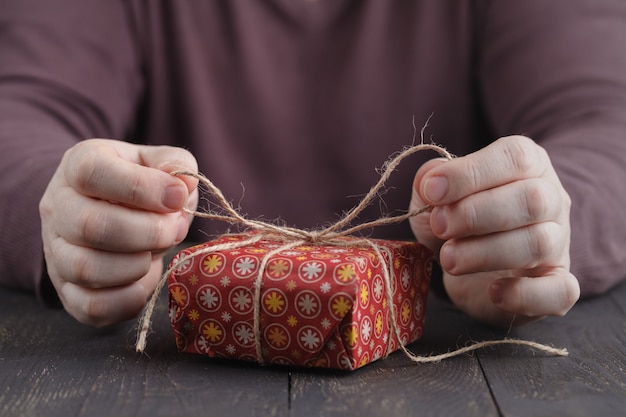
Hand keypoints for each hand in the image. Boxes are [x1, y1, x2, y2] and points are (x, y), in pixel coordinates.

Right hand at [40, 139, 198, 326]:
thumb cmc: (138, 186)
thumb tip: (183, 183)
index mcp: (78, 166)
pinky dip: (126, 301)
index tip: (177, 197)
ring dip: (136, 265)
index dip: (141, 187)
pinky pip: (90, 307)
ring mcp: (57, 252)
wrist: (107, 213)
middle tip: (175, 230)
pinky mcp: (67, 290)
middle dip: (148, 233)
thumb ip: (174, 164)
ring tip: (157, 253)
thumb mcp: (155, 162)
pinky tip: (145, 281)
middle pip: (91, 225)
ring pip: (86, 269)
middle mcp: (57, 208)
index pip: (92, 172)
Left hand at [409, 136, 579, 326]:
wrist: (465, 267)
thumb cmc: (453, 220)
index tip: (431, 191)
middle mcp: (551, 200)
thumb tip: (429, 181)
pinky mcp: (557, 286)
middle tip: (438, 226)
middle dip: (476, 214)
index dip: (470, 173)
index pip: (515, 157)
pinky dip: (526, 295)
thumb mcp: (433, 195)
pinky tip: (495, 293)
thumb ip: (429, 180)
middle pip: (532, 199)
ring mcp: (559, 244)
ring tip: (448, 259)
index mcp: (527, 165)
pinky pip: (561, 291)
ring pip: (540, 243)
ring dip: (486, 252)